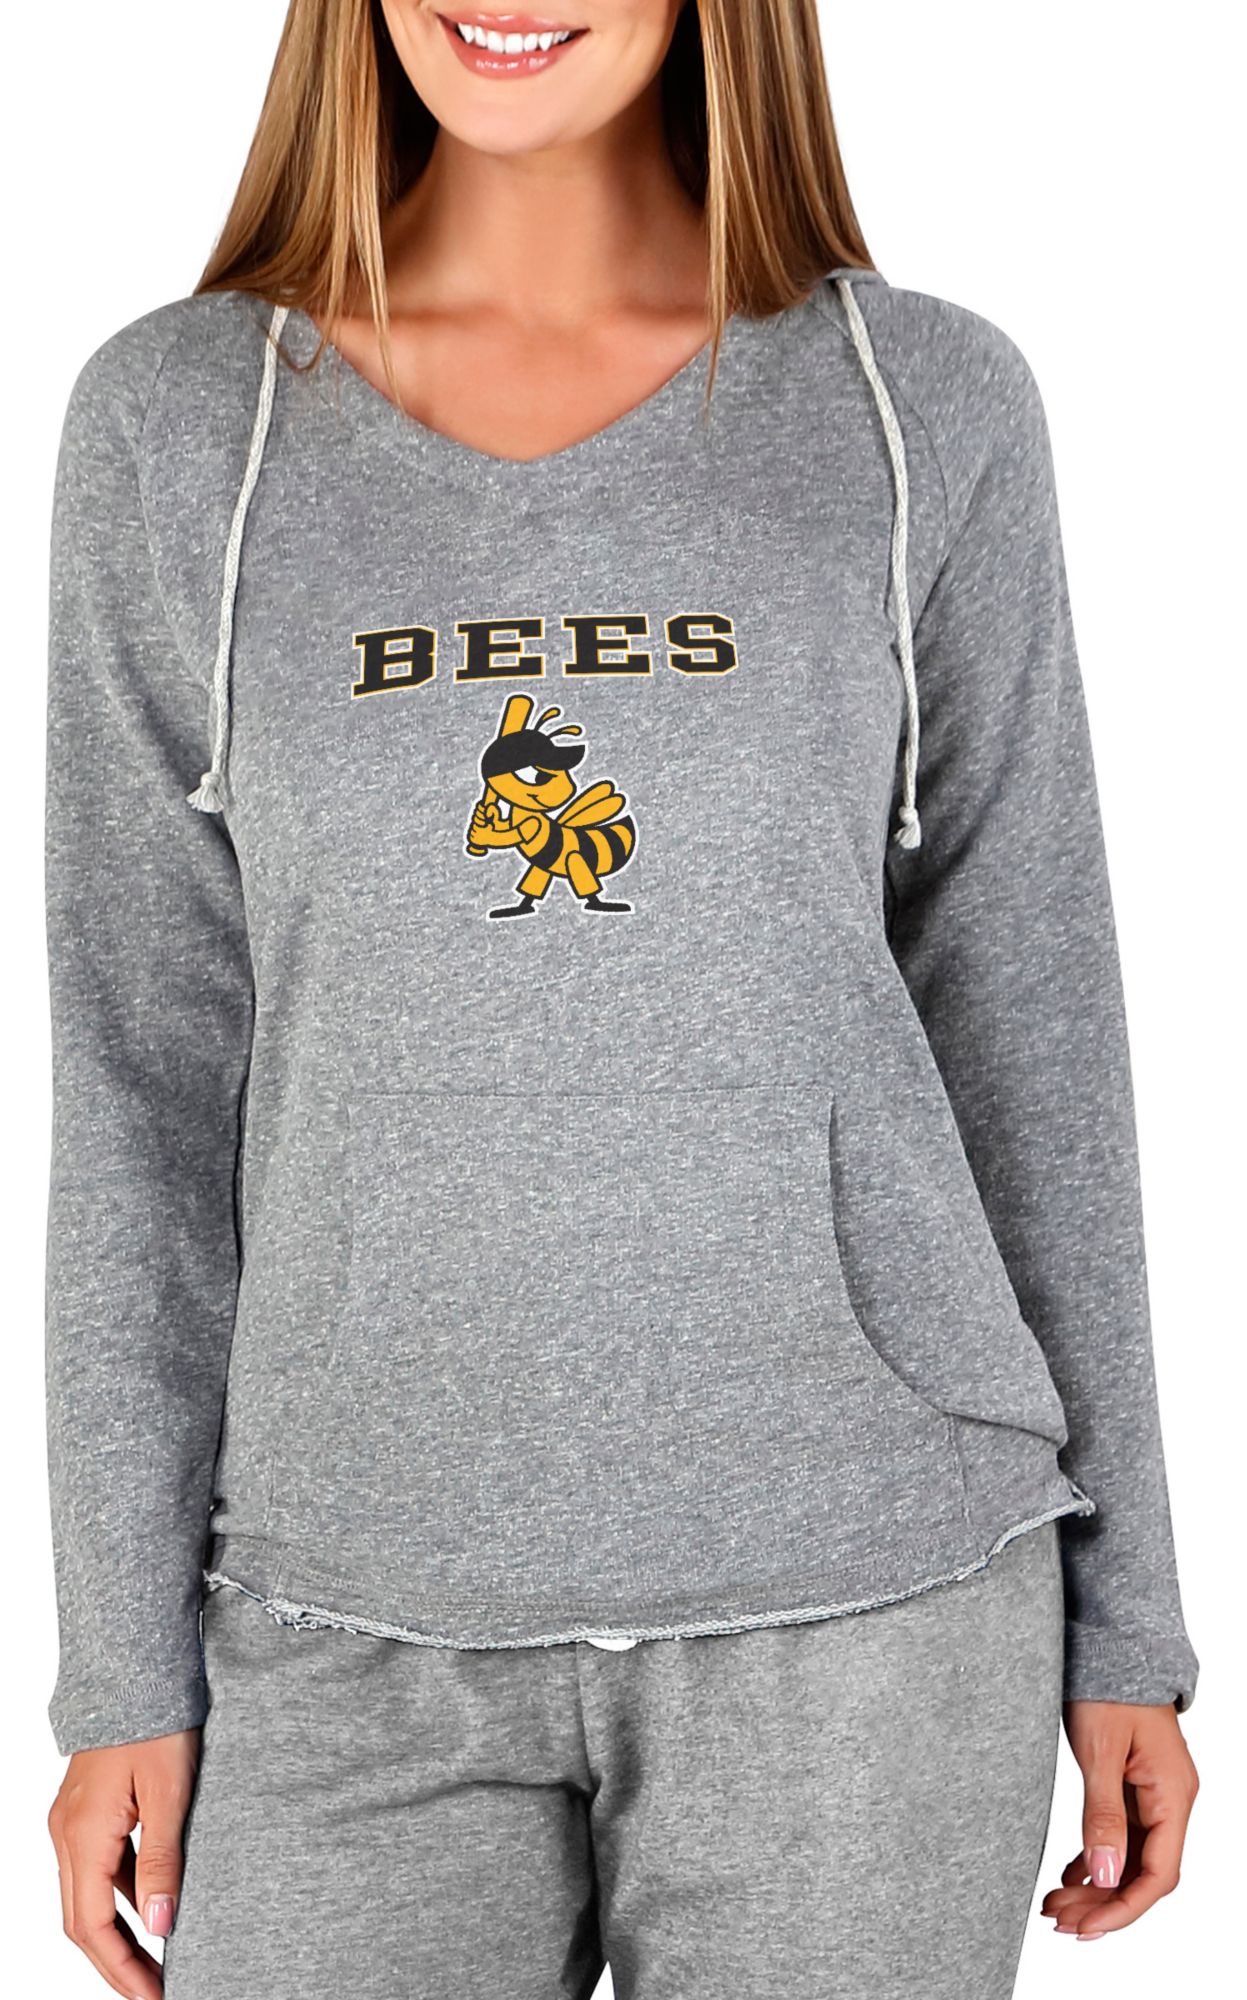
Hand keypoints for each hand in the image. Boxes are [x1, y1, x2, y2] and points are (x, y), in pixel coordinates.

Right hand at [48, 1729, 199, 1997]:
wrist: (135, 1671)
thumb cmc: (157, 1722)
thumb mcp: (170, 1792)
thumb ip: (162, 1861)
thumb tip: (163, 1925)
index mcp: (83, 1835)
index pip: (92, 1927)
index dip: (121, 1969)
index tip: (153, 1997)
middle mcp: (66, 1835)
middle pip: (82, 1922)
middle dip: (117, 1964)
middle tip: (156, 1992)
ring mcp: (70, 1822)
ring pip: (87, 1897)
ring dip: (118, 1934)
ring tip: (159, 1962)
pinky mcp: (84, 1811)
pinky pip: (97, 1868)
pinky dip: (120, 1897)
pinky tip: (154, 1907)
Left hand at [1042, 1700, 1198, 1940]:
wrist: (1108, 1640)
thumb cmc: (1106, 1684)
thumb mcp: (1099, 1750)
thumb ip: (1102, 1814)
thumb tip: (1105, 1877)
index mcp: (1173, 1794)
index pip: (1159, 1874)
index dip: (1123, 1908)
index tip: (1086, 1928)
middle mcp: (1170, 1799)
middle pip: (1143, 1872)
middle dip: (1103, 1903)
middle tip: (1058, 1920)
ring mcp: (1153, 1792)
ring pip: (1130, 1856)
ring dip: (1097, 1884)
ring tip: (1055, 1905)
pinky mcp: (1133, 1783)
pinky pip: (1122, 1833)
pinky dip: (1096, 1857)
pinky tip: (1069, 1875)